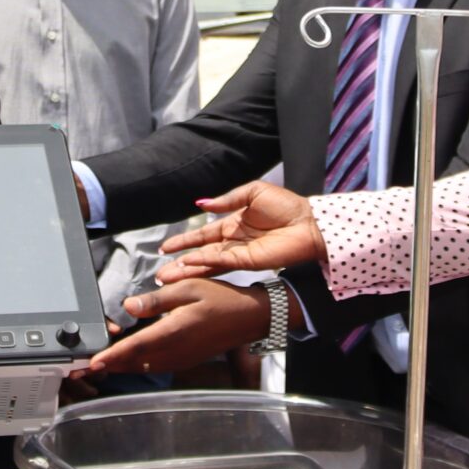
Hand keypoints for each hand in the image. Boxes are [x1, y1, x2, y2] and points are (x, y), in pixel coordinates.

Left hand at [92, 280, 267, 375]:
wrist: (249, 317)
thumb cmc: (220, 299)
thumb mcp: (188, 288)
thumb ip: (156, 300)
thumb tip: (128, 307)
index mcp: (175, 332)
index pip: (136, 347)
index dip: (111, 356)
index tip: (91, 363)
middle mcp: (176, 351)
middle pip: (135, 362)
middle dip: (109, 365)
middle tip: (82, 368)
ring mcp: (181, 359)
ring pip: (144, 367)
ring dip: (121, 366)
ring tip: (99, 365)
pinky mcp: (185, 360)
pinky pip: (155, 366)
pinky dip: (137, 365)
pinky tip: (127, 360)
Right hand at [156, 181, 326, 280]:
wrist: (308, 222)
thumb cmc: (286, 206)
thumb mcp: (253, 192)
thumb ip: (227, 200)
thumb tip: (202, 204)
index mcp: (233, 225)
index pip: (202, 236)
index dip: (184, 241)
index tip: (165, 248)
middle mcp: (232, 242)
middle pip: (200, 253)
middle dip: (179, 262)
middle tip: (160, 272)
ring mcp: (239, 253)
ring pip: (207, 262)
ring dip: (187, 269)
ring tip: (167, 276)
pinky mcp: (247, 261)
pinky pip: (221, 262)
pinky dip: (203, 262)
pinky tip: (188, 262)